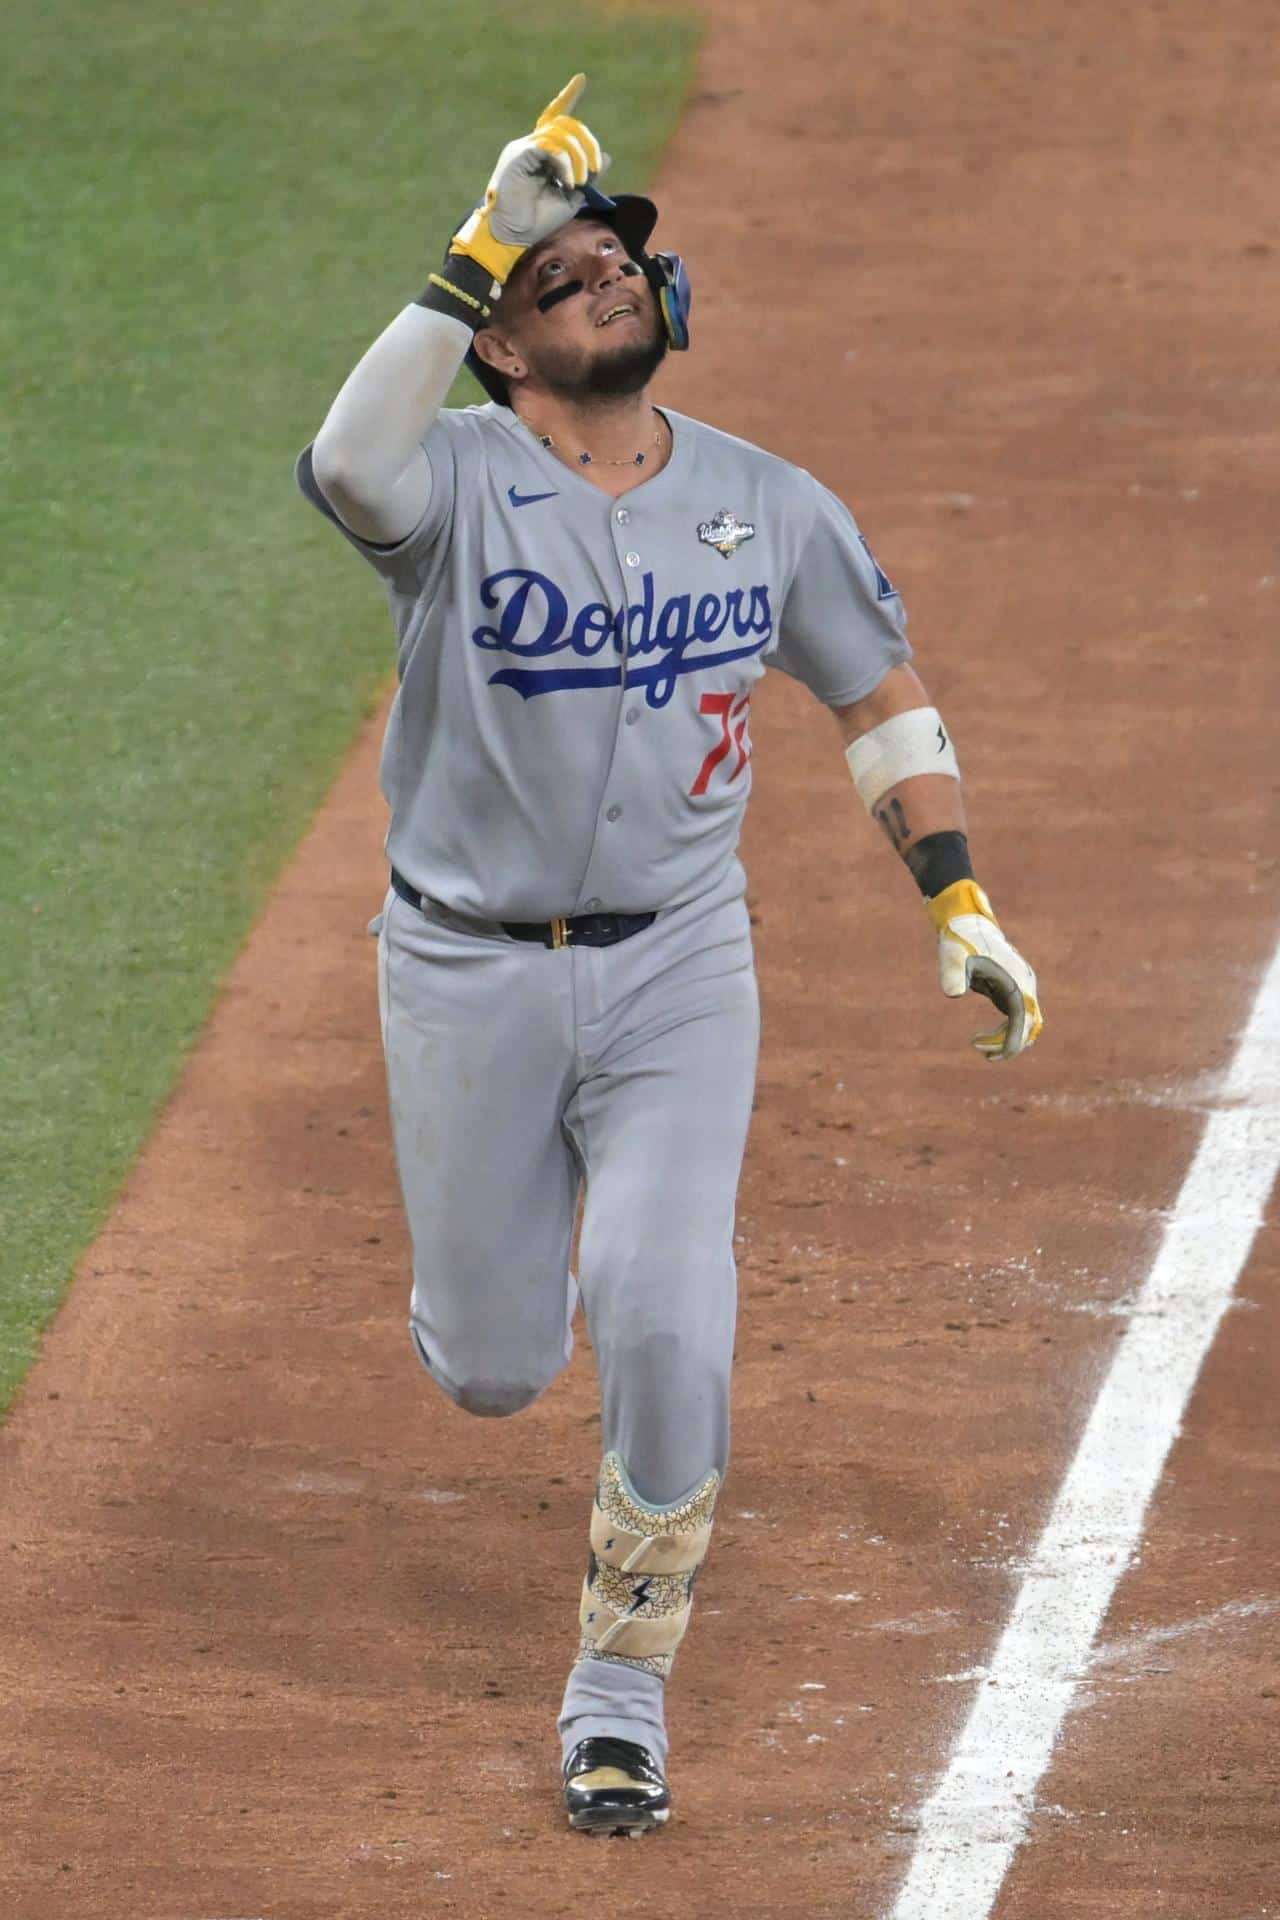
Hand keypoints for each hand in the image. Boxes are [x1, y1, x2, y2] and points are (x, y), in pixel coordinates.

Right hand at [450, 74, 609, 284]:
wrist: (513, 235)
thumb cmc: (537, 221)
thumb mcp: (571, 196)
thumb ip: (587, 177)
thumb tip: (607, 158)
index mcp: (542, 153)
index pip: (556, 117)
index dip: (568, 96)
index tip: (582, 80)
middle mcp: (532, 145)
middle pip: (566, 124)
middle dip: (588, 144)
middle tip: (594, 169)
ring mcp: (524, 148)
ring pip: (560, 133)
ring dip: (578, 157)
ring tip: (579, 181)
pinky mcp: (518, 155)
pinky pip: (549, 146)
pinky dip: (565, 163)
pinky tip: (568, 180)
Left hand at [927, 879, 1042, 1060]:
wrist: (965, 923)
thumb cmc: (959, 940)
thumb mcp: (953, 957)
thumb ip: (952, 973)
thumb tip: (953, 994)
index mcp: (1017, 980)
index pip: (1024, 1018)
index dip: (1013, 1039)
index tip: (997, 1055)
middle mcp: (1024, 985)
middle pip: (1029, 1026)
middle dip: (1009, 1044)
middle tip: (982, 1054)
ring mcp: (1019, 987)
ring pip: (1024, 1024)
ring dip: (1007, 1041)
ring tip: (978, 1048)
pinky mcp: (1010, 990)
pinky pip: (1015, 1019)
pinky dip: (1003, 1032)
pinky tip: (980, 1039)